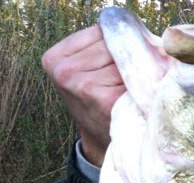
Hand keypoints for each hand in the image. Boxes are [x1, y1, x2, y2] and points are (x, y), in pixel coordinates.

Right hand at [42, 25, 125, 165]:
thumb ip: (99, 46)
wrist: (100, 140)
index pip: (100, 31)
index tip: (115, 63)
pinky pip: (132, 79)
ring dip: (134, 73)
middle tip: (125, 80)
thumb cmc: (97, 101)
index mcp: (54, 58)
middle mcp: (64, 71)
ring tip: (127, 90)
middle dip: (126, 58)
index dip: (116, 45)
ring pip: (124, 62)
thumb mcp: (85, 70)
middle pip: (112, 45)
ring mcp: (83, 85)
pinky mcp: (104, 99)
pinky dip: (139, 87)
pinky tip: (132, 98)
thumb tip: (132, 31)